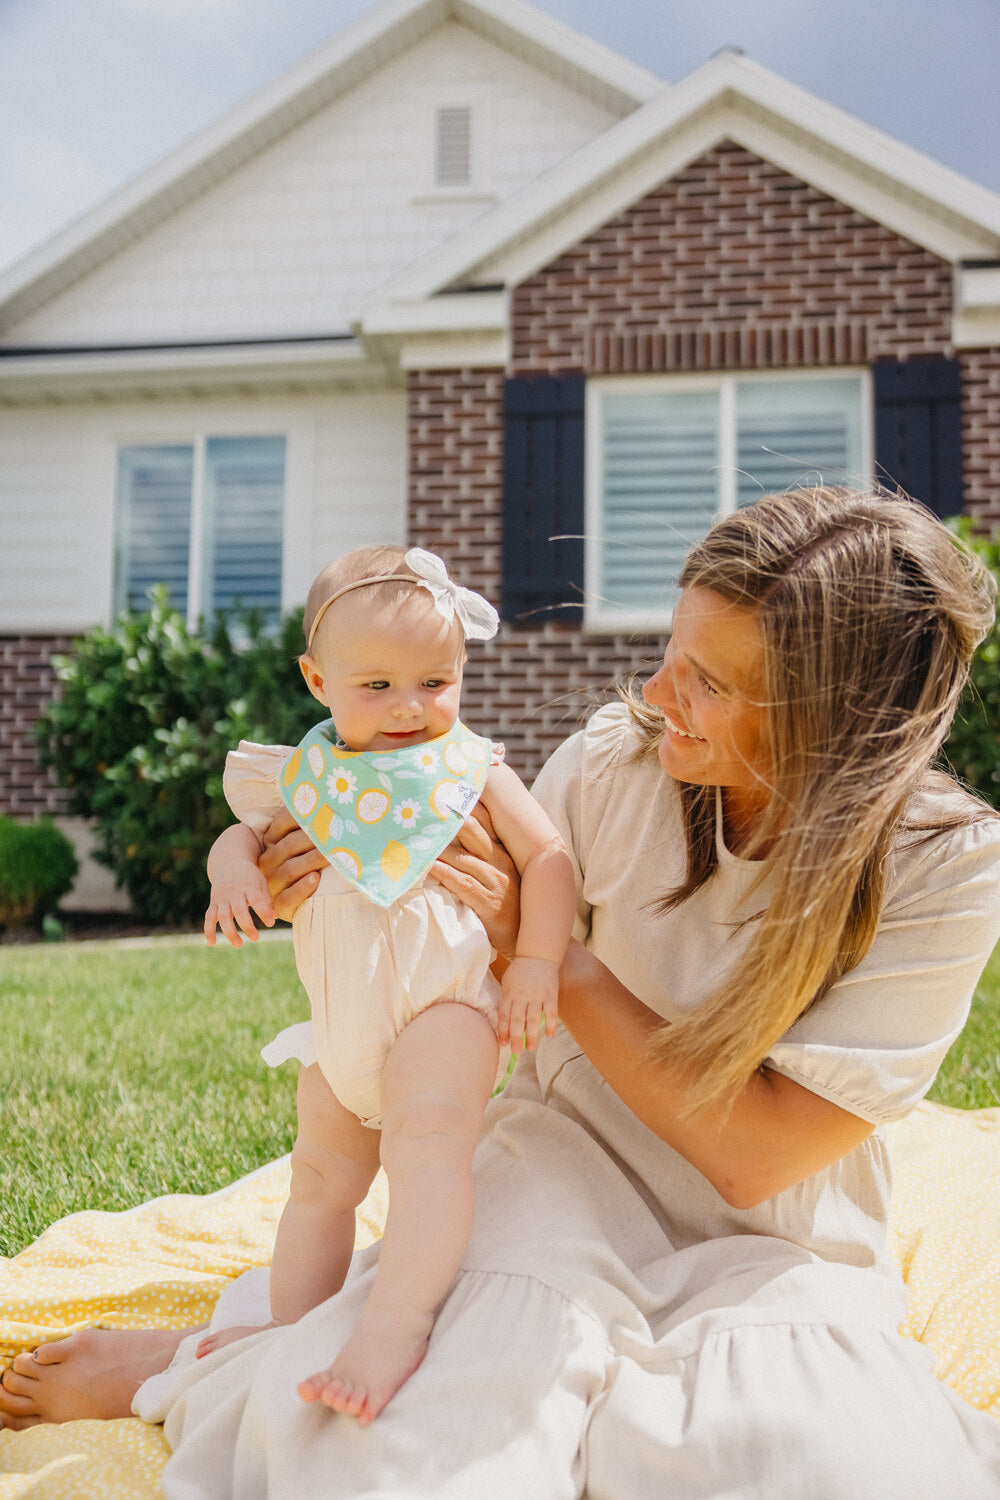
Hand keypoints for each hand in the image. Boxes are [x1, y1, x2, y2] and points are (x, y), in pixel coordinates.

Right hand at [205, 862, 275, 947]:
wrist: (229, 863)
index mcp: (249, 887)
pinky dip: (209, 930)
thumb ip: (266, 900)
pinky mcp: (214, 903)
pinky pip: (209, 917)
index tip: (271, 923)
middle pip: (239, 911)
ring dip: (230, 932)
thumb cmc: (250, 877)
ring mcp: (222, 899)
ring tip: (239, 945)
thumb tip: (275, 917)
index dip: (263, 912)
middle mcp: (234, 893)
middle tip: (256, 938)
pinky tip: (212, 943)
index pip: (257, 900)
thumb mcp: (261, 883)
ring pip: (224, 917)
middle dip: (247, 926)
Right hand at [258, 809, 328, 920]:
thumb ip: (311, 823)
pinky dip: (303, 887)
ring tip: (330, 855)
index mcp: (272, 843)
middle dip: (311, 839)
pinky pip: (289, 896)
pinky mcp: (281, 906)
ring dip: (311, 860)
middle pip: (288, 846)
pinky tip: (316, 878)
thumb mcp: (305, 842)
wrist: (308, 902)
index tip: (321, 810)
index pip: (281, 824)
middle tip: (334, 833)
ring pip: (289, 870)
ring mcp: (273, 885)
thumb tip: (327, 793)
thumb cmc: (311, 863)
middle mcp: (269, 863)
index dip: (299, 816)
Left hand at [431, 804, 520, 958]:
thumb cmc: (503, 906)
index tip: (444, 790)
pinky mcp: (490, 904)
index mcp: (502, 853)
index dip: (466, 806)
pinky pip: (464, 885)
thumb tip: (446, 836)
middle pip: (474, 833)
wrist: (523, 941)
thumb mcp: (495, 876)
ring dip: (441, 846)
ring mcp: (497, 883)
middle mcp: (501, 864)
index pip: (484, 823)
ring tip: (419, 834)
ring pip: (465, 858)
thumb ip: (476, 856)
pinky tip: (430, 866)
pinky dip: (446, 873)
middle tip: (429, 803)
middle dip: (452, 817)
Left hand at [498, 956, 558, 1052]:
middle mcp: (522, 995)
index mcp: (509, 993)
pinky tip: (548, 1035)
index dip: (503, 1031)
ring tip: (530, 1048)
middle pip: (517, 1019)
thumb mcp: (507, 983)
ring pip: (533, 1018)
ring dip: (531, 1035)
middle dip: (516, 1037)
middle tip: (516, 1052)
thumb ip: (506, 1000)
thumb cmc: (520, 971)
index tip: (503, 1044)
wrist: (537, 954)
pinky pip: (551, 1012)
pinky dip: (550, 1024)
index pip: (504, 1015)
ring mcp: (537, 995)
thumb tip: (503, 1023)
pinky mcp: (551, 994)